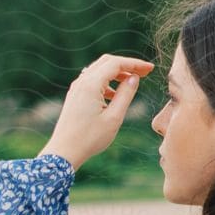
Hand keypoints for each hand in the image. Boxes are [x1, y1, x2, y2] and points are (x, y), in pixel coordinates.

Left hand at [42, 53, 154, 169]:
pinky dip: (106, 81)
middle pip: (107, 62)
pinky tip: (114, 95)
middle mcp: (82, 82)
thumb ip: (125, 95)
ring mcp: (76, 88)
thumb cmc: (89, 138)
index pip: (116, 64)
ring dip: (116, 73)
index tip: (150, 69)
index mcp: (91, 84)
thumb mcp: (114, 118)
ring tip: (131, 82)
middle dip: (126, 65)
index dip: (135, 64)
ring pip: (99, 70)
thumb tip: (134, 78)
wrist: (64, 152)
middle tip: (144, 72)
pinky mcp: (74, 96)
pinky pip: (92, 80)